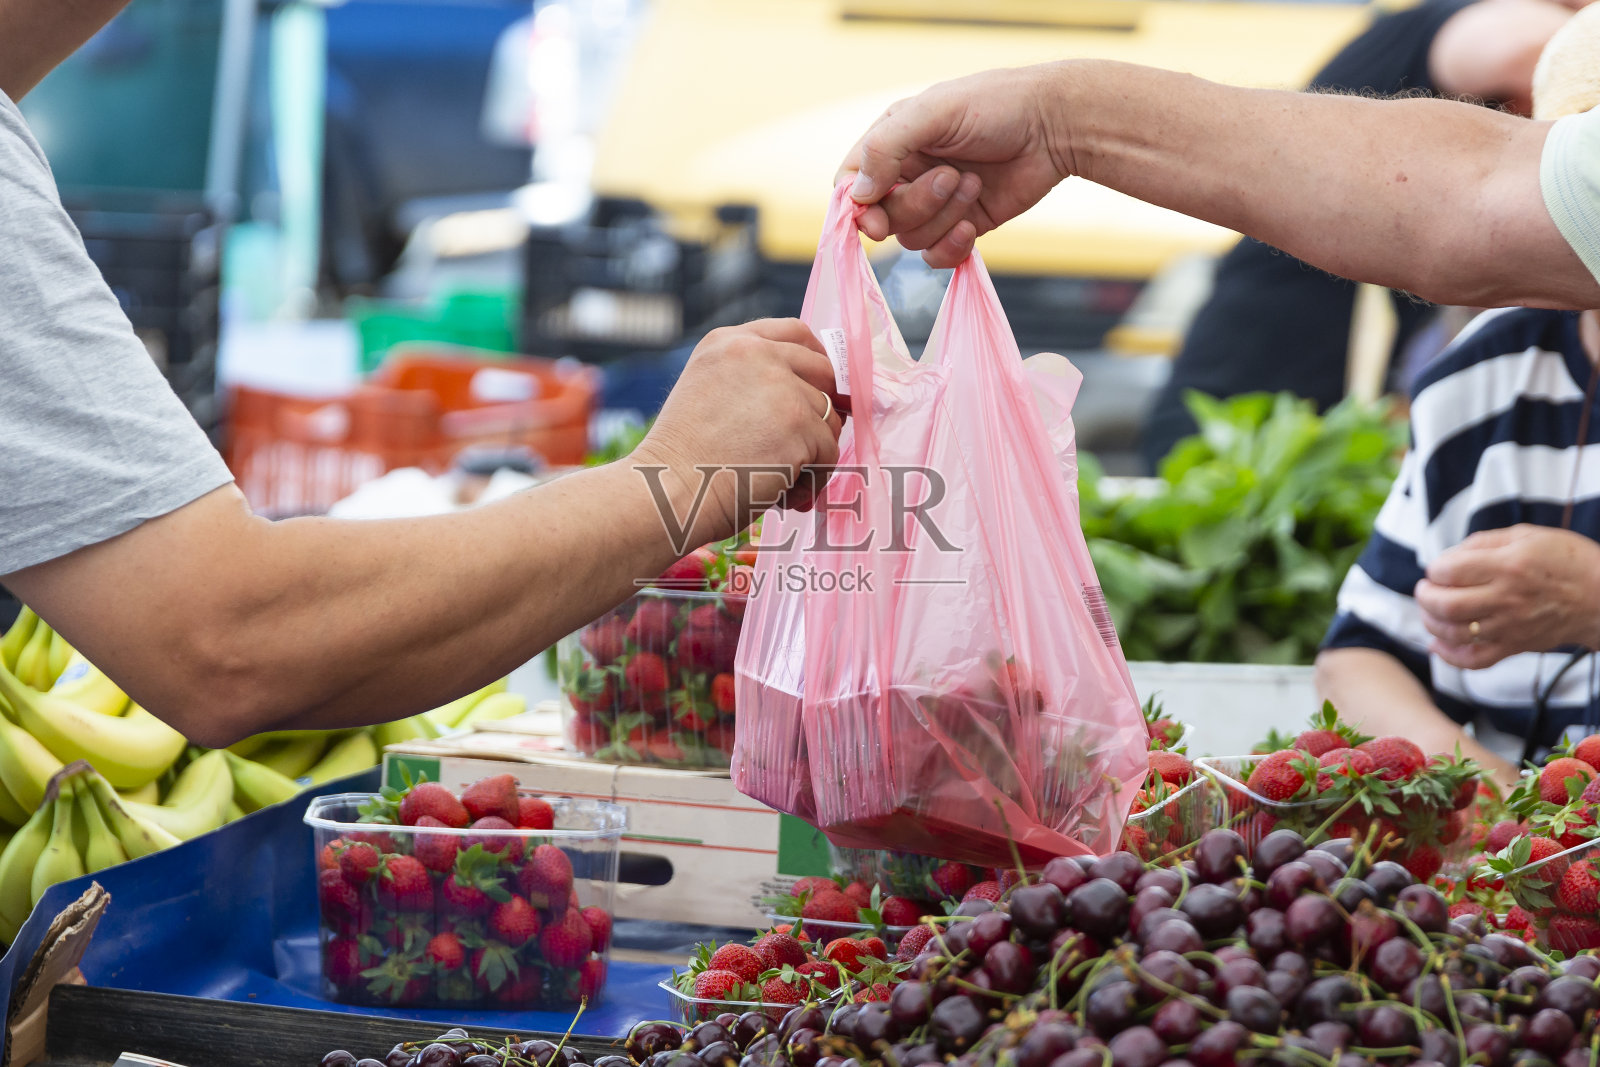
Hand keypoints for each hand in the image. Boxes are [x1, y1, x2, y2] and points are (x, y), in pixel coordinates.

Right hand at [630, 319, 843, 547]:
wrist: (667, 492)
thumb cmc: (681, 461)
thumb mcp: (705, 391)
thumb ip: (749, 380)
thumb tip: (808, 394)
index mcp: (729, 342)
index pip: (794, 332)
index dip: (816, 360)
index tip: (820, 386)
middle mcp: (756, 353)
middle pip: (823, 371)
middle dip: (823, 409)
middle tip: (809, 444)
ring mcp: (781, 386)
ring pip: (829, 418)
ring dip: (813, 454)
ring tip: (781, 481)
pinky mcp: (799, 424)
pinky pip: (829, 453)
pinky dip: (813, 480)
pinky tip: (784, 493)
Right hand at [836, 65, 1073, 267]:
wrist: (1054, 127)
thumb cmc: (995, 106)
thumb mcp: (934, 112)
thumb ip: (886, 147)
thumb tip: (857, 196)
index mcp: (893, 142)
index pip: (851, 185)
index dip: (858, 208)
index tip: (875, 221)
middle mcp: (909, 175)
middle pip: (883, 217)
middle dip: (917, 204)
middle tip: (951, 176)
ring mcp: (936, 204)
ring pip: (912, 239)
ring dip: (943, 217)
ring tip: (974, 184)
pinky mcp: (963, 226)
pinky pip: (937, 256)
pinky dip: (952, 248)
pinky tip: (973, 226)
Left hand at [1414, 525, 1599, 668]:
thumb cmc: (1567, 561)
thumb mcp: (1528, 536)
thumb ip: (1484, 542)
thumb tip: (1449, 555)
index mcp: (1508, 566)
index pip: (1449, 571)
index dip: (1435, 569)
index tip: (1438, 568)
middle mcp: (1506, 598)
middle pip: (1446, 605)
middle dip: (1425, 597)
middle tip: (1426, 589)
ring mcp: (1510, 626)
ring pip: (1454, 633)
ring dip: (1431, 623)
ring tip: (1431, 611)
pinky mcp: (1515, 646)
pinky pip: (1475, 660)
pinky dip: (1449, 656)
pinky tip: (1437, 644)